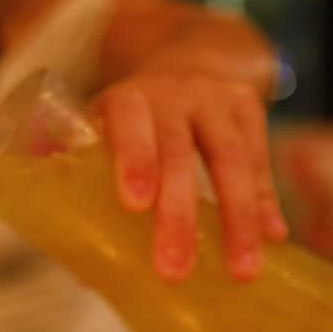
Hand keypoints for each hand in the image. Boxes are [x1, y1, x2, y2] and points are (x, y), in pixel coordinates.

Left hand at [94, 72, 287, 282]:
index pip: (129, 123)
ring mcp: (216, 99)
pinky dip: (265, 203)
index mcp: (128, 99)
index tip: (135, 205)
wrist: (190, 60)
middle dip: (179, 215)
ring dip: (238, 219)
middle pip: (179, 152)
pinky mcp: (250, 108)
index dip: (133, 160)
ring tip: (242, 271)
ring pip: (231, 159)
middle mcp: (174, 92)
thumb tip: (60, 229)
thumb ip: (75, 165)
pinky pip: (260, 161)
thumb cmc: (136, 118)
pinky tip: (272, 238)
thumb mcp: (101, 124)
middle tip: (175, 271)